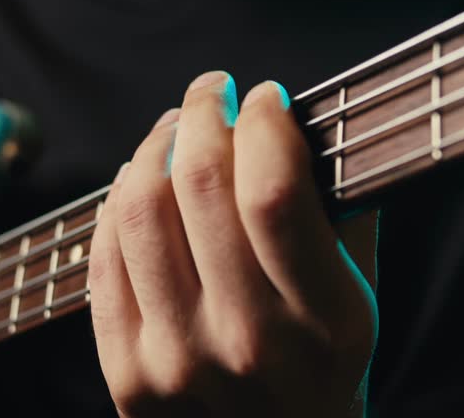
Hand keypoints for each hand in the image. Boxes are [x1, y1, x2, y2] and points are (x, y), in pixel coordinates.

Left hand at [89, 71, 377, 416]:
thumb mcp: (359, 303)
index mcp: (321, 323)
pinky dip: (118, 201)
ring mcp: (175, 361)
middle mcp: (246, 343)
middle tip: (213, 92)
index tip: (265, 99)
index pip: (273, 192)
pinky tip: (139, 180)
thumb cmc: (321, 372)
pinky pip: (104, 256)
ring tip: (175, 129)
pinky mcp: (126, 372)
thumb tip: (295, 126)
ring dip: (155, 147)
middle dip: (204, 113)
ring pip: (140, 210)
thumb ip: (339, 218)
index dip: (262, 123)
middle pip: (199, 186)